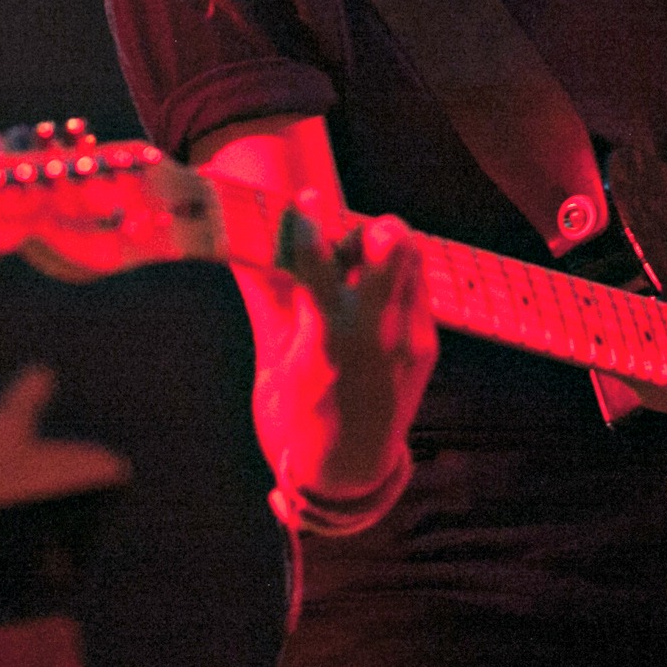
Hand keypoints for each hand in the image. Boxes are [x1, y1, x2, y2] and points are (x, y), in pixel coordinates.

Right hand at [266, 207, 437, 494]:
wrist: (348, 470)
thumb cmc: (297, 418)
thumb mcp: (273, 360)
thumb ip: (266, 299)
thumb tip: (239, 251)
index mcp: (325, 341)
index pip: (319, 264)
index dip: (310, 224)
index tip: (307, 196)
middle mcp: (374, 336)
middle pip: (391, 248)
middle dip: (370, 230)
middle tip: (347, 241)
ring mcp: (407, 339)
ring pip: (411, 258)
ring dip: (386, 249)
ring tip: (360, 266)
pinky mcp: (427, 345)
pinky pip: (418, 286)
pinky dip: (397, 277)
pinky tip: (374, 294)